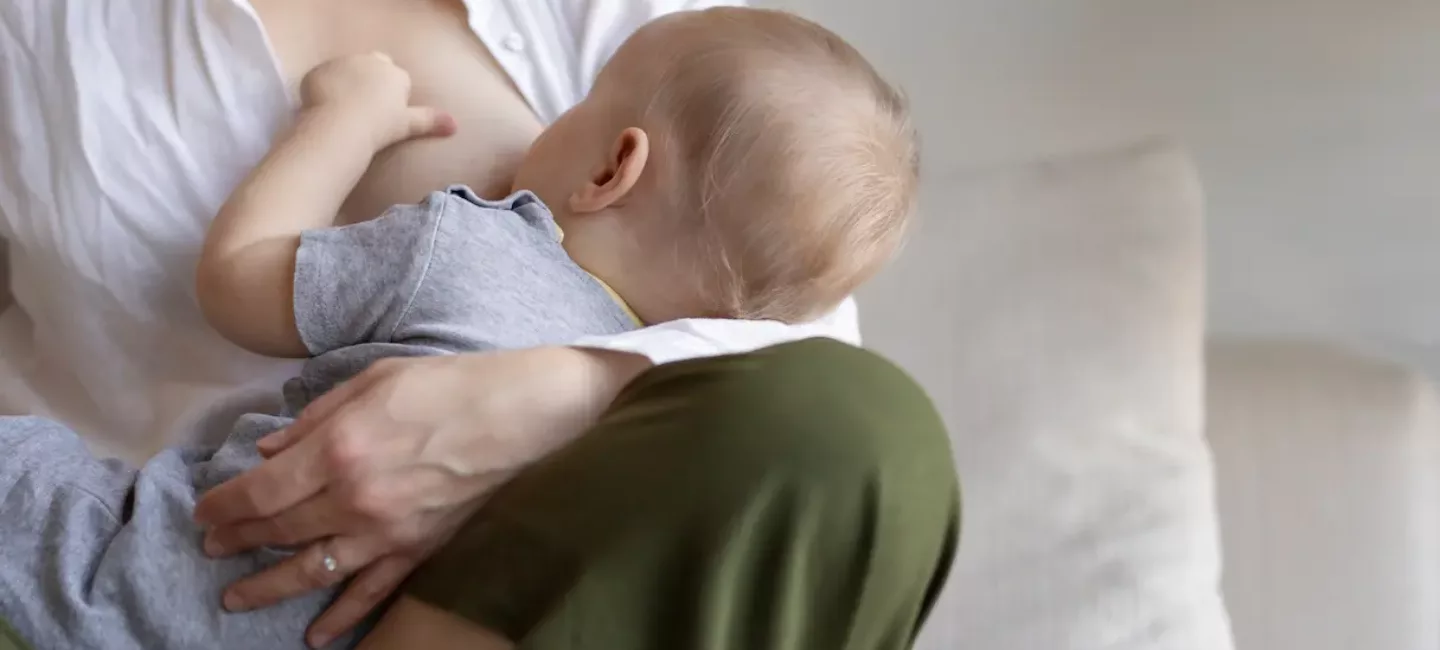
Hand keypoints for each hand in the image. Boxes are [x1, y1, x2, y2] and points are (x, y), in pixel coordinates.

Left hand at [192, 346, 650, 647]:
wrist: (523, 414)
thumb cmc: (451, 385)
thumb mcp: (374, 380)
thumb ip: (316, 417)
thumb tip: (270, 451)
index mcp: (340, 448)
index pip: (261, 492)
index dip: (224, 505)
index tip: (203, 512)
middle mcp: (356, 497)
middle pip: (279, 530)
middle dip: (237, 541)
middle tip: (212, 549)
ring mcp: (389, 530)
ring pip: (313, 569)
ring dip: (269, 587)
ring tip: (235, 599)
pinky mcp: (420, 549)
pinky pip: (373, 592)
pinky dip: (342, 617)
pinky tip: (316, 634)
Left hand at [299, 52, 455, 149]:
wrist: (341, 126)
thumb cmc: (379, 127)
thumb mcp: (408, 125)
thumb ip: (430, 121)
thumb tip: (455, 125)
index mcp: (394, 74)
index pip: (397, 78)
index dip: (393, 95)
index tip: (387, 114)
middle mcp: (369, 61)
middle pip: (373, 66)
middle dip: (372, 80)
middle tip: (366, 109)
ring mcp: (342, 63)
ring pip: (347, 70)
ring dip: (346, 84)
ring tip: (343, 111)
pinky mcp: (318, 71)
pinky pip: (322, 78)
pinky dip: (323, 89)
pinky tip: (324, 109)